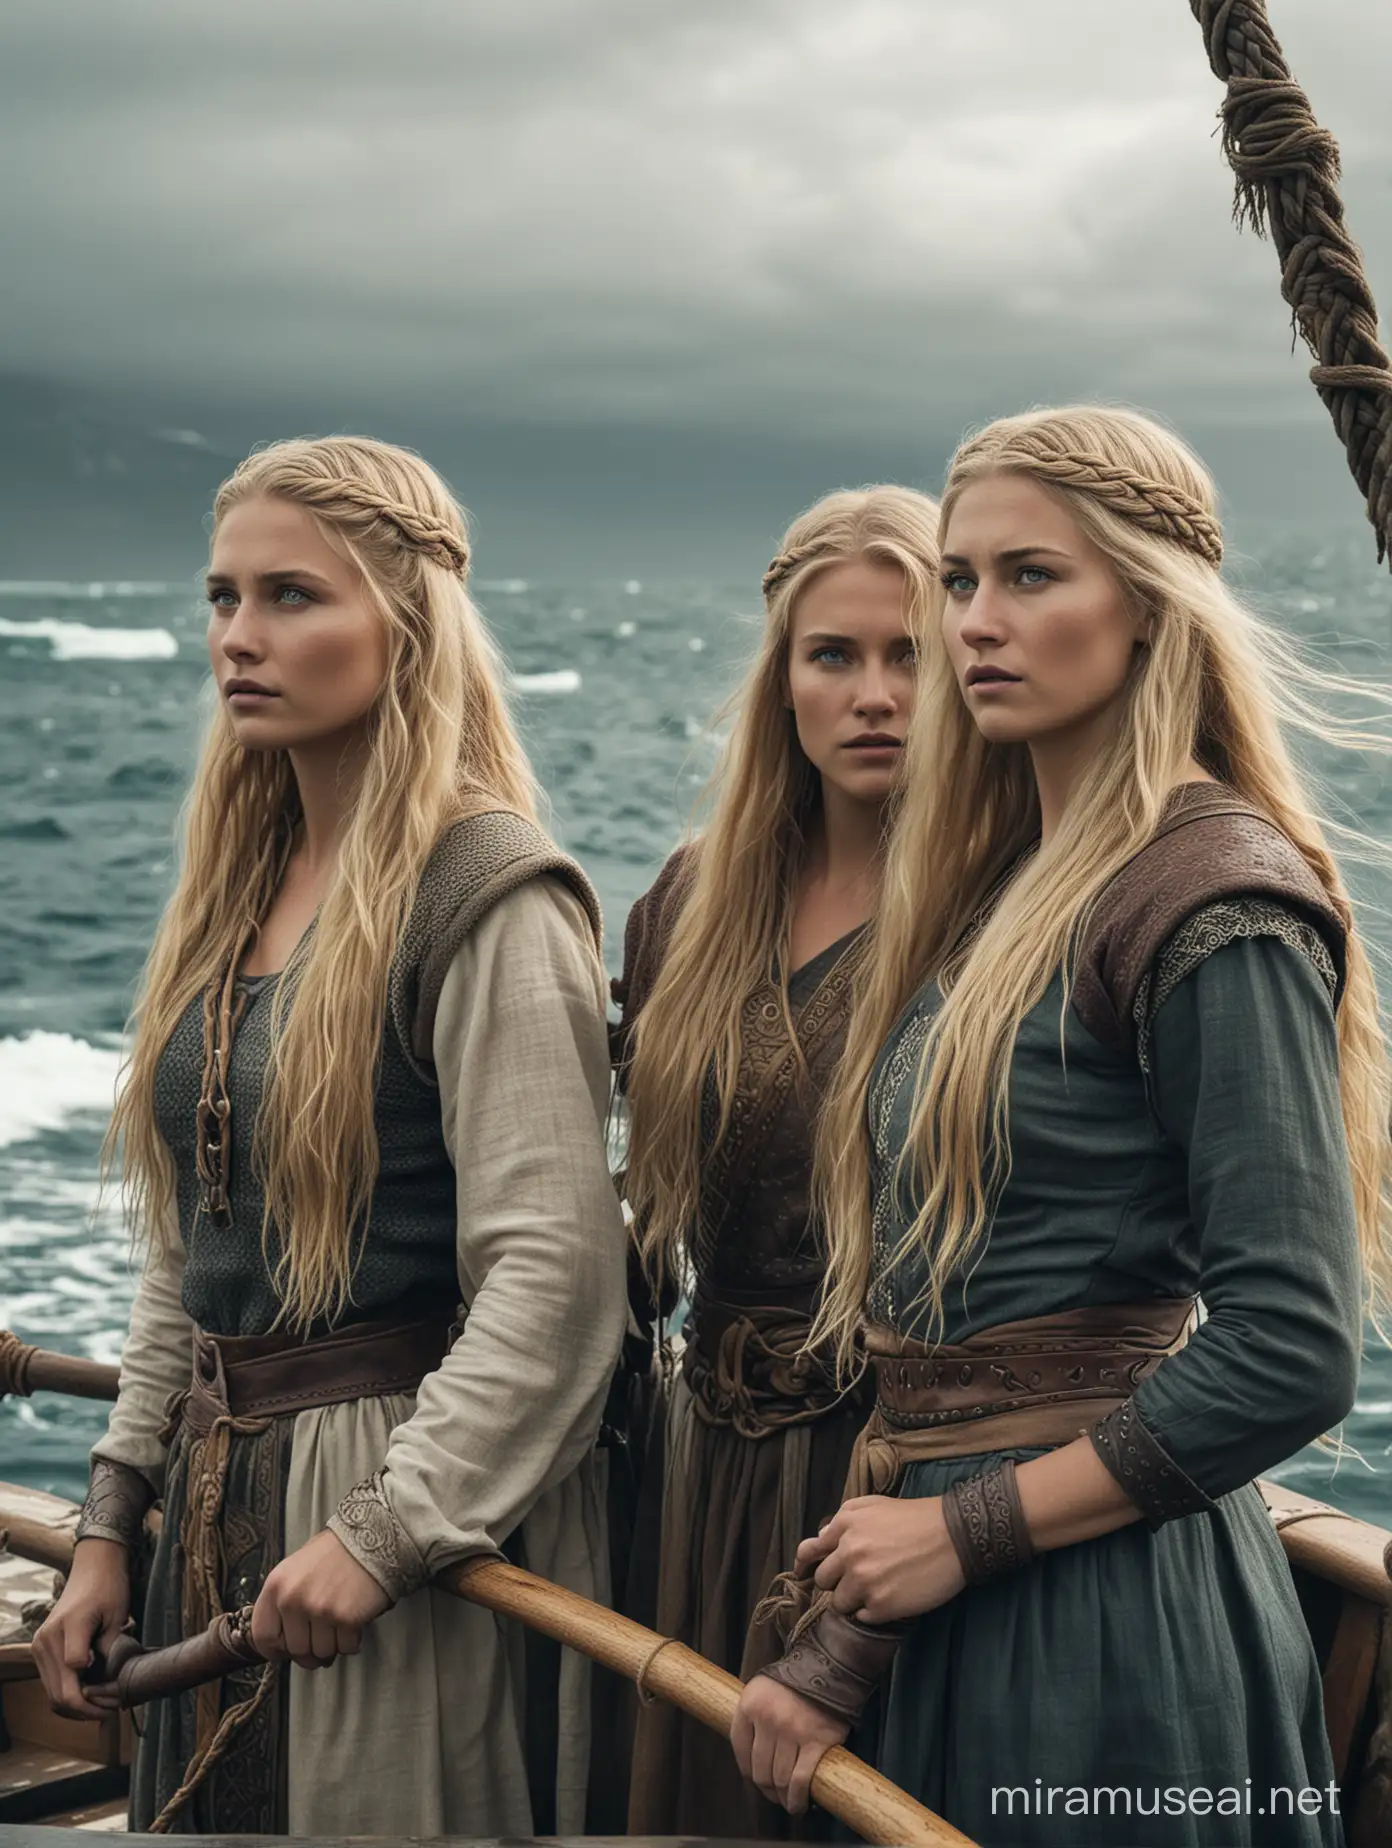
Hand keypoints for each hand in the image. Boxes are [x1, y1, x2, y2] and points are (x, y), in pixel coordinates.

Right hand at [32, 1538, 131, 1719]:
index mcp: (69, 1626)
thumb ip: (110, 1649)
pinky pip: (50, 1683)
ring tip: (101, 1705)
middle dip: (86, 1709)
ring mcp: (39, 1645)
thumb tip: (108, 1683)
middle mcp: (47, 1639)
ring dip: (75, 1706)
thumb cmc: (109, 1587)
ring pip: (52, 1693)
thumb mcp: (117, 1616)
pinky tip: (88, 1693)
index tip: (117, 1695)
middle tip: (112, 1710)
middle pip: (61, 1692)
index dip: (95, 1689)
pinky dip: (67, 1694)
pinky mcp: (39, 1649)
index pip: (75, 1672)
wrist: (92, 1567)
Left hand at [250, 1529, 389, 1669]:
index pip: (262, 1636)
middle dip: (311, 1648)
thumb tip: (283, 1638)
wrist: (371, 1538)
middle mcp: (293, 1599)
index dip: (275, 1649)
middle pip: (295, 1649)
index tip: (286, 1650)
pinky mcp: (345, 1618)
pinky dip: (351, 1641)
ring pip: (321, 1652)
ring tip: (340, 1623)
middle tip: (322, 1636)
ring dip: (333, 1644)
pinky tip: (354, 1622)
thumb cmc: (336, 1552)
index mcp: (276, 1585)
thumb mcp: (296, 1568)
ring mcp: (319, 1610)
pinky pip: (345, 1647)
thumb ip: (284, 1601)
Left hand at [731, 1674, 848, 1815]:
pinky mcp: (816, 1741)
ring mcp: (791, 1730)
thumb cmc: (793, 1685)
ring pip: (779, 1779)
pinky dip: (798, 1798)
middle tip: (774, 1795)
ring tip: (788, 1802)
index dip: (748, 1772)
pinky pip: (800, 1780)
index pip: (740, 1750)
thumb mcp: (761, 1692)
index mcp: (749, 1704)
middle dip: (766, 1789)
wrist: (828, 1670)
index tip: (757, 1780)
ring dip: (782, 1798)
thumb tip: (749, 1763)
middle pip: (760, 1770)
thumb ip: (751, 1721)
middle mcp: (767, 1718)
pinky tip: (799, 1804)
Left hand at [794, 1493, 965, 1623]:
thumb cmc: (915, 1518)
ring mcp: (865, 1582)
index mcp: (845, 1526)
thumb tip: (822, 1539)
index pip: (809, 1552)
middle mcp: (850, 1554)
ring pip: (839, 1604)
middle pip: (823, 1581)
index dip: (805, 1565)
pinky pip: (862, 1618)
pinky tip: (890, 1598)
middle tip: (859, 1578)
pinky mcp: (882, 1606)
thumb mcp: (874, 1505)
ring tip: (877, 1589)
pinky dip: (873, 1612)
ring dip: (854, 1600)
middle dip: (836, 1581)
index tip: (803, 1574)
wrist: (954, 1536)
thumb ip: (843, 1520)